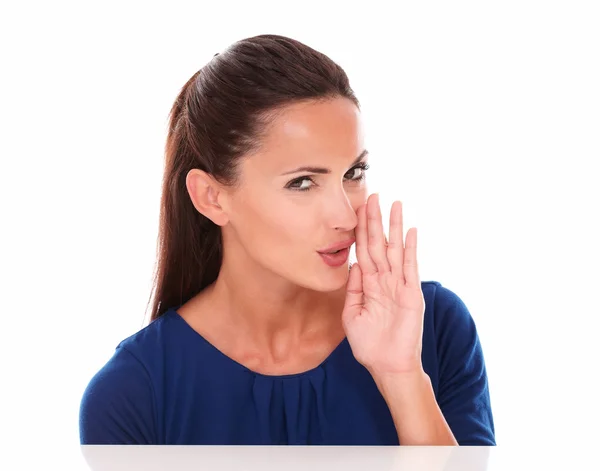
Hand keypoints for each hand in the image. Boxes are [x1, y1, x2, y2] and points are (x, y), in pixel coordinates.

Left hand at [342, 193, 425, 377]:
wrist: (387, 365)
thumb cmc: (369, 344)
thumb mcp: (352, 314)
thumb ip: (353, 289)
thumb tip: (353, 264)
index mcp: (368, 284)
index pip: (363, 250)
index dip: (360, 230)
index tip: (357, 209)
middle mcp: (384, 279)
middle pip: (378, 243)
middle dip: (375, 220)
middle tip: (374, 196)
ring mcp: (398, 284)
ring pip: (395, 249)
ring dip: (394, 227)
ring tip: (395, 204)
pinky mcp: (411, 293)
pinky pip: (410, 267)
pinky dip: (410, 249)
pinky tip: (410, 231)